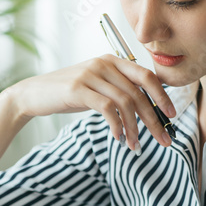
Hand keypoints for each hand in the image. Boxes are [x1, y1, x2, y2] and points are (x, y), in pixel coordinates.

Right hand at [5, 55, 176, 151]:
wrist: (34, 94)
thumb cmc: (68, 93)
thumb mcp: (97, 86)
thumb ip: (118, 89)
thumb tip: (147, 107)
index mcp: (112, 60)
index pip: (146, 75)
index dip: (162, 95)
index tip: (171, 116)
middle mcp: (104, 63)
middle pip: (139, 92)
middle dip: (154, 119)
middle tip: (163, 139)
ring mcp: (91, 75)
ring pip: (125, 103)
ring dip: (135, 128)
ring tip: (135, 146)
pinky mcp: (78, 89)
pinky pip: (107, 109)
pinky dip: (117, 126)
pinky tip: (118, 138)